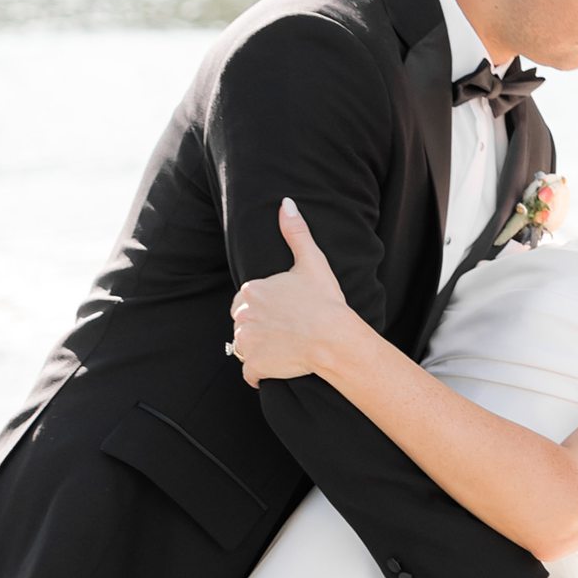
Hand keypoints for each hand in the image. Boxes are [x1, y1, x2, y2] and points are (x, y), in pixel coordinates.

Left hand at [229, 199, 353, 382]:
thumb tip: (286, 204)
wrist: (333, 338)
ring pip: (244, 348)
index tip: (283, 313)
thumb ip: (296, 232)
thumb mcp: (312, 261)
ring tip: (283, 347)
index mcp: (252, 291)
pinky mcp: (254, 365)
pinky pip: (249, 373)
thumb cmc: (324, 300)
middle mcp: (243, 316)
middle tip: (284, 331)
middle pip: (243, 325)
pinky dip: (259, 374)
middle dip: (259, 328)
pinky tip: (277, 367)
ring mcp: (247, 342)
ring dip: (258, 350)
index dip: (264, 308)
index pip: (245, 302)